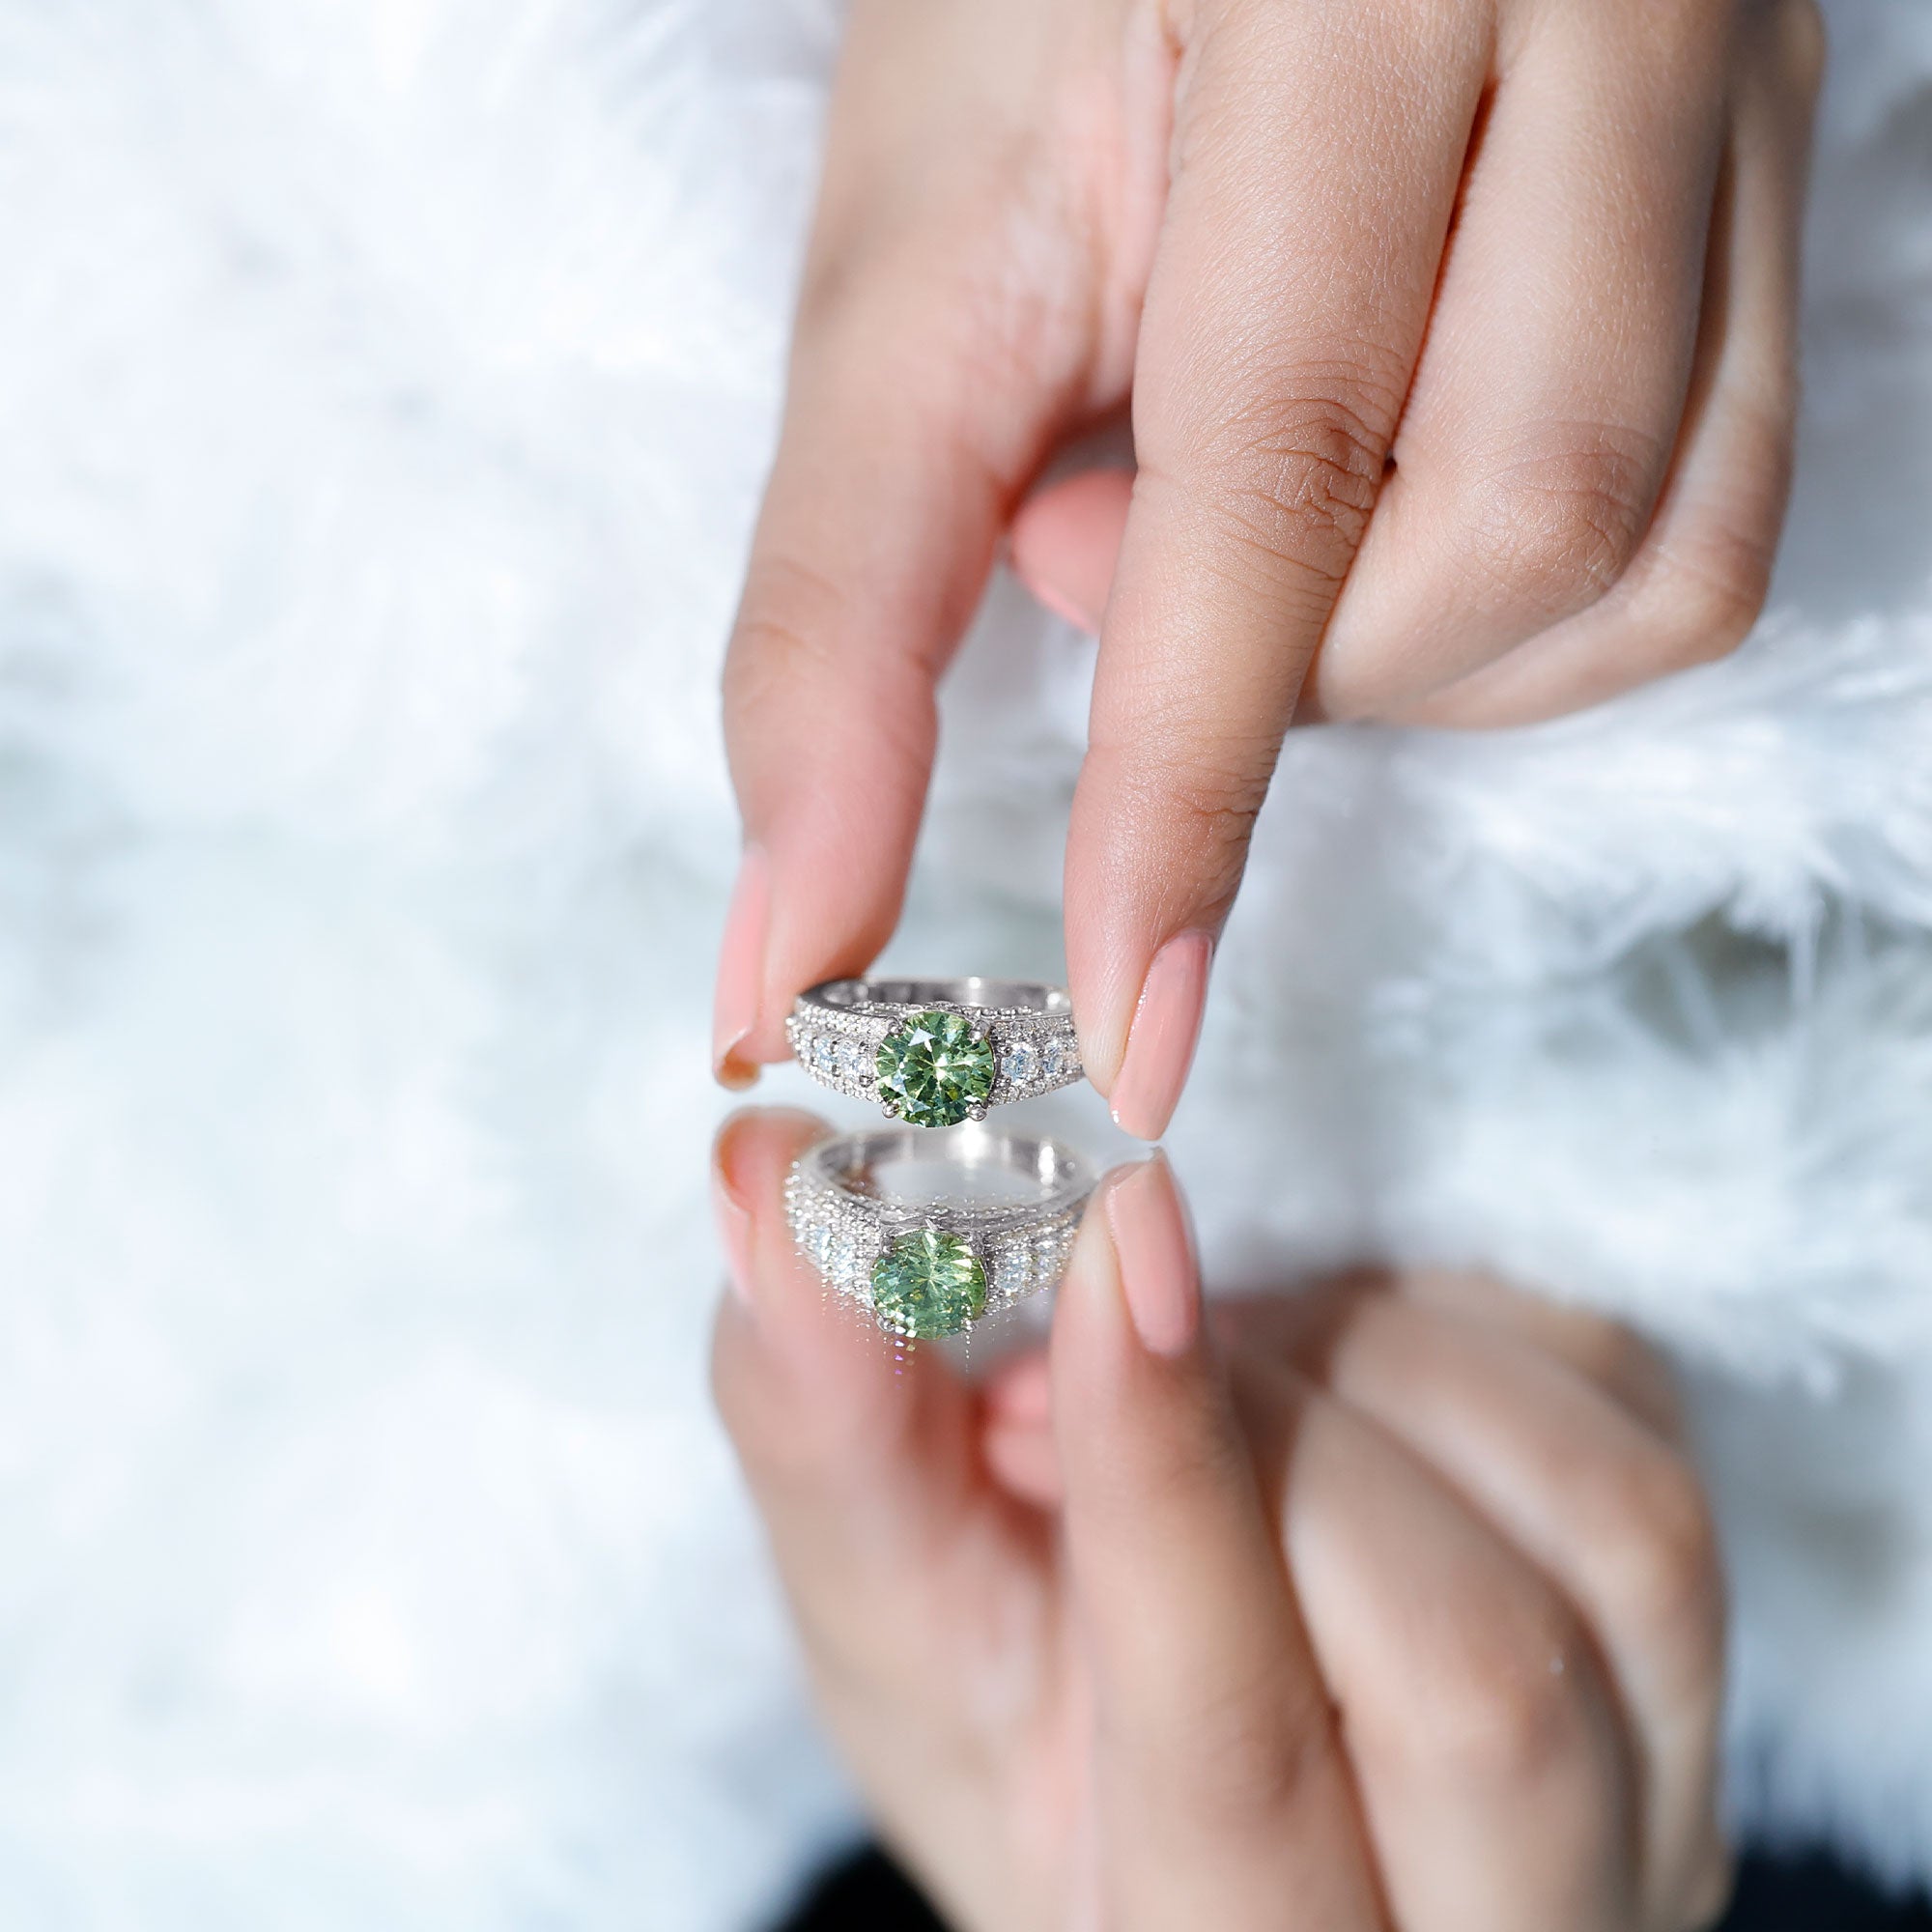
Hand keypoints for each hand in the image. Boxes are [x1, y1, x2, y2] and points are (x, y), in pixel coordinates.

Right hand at [712, 1110, 1731, 1931]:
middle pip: (1473, 1678)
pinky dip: (1456, 1330)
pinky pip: (1632, 1416)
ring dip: (1377, 1374)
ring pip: (1610, 1536)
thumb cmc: (1032, 1723)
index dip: (1166, 1486)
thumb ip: (830, 1427)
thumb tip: (769, 1177)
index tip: (1105, 1230)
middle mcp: (1500, 1924)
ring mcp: (1650, 1787)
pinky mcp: (1696, 1624)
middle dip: (1272, 1445)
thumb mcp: (894, 1623)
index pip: (1237, 1766)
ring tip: (1227, 1372)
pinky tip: (1333, 1369)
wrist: (1217, 1762)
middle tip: (1115, 1343)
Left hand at [713, 0, 1823, 1135]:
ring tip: (1242, 507)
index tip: (1124, 1029)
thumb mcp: (910, 269)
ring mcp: (1732, 100)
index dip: (1186, 787)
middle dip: (1289, 661)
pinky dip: (1517, 618)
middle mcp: (1614, 7)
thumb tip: (792, 942)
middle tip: (1107, 542)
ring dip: (1409, 652)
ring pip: (1650, 561)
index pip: (1279, 461)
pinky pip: (1707, 526)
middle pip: (1520, 529)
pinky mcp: (1770, 192)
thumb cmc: (1031, 10)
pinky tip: (1380, 512)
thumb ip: (842, 606)